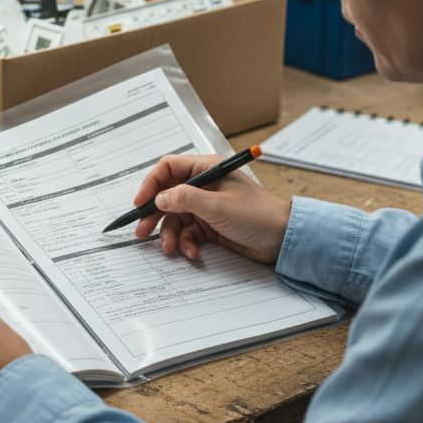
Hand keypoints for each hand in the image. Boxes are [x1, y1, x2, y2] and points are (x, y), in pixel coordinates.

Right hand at [133, 153, 290, 263]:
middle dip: (154, 215)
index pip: (168, 169)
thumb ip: (185, 199)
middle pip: (167, 196)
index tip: (140, 204)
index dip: (151, 185)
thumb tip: (159, 198)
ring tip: (171, 248)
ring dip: (170, 234)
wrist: (281, 239)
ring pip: (175, 218)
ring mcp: (206, 206)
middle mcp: (204, 185)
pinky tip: (193, 253)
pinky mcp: (210, 225)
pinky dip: (186, 243)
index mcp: (207, 169)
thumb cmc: (257, 214)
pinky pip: (188, 233)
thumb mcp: (217, 205)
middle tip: (142, 231)